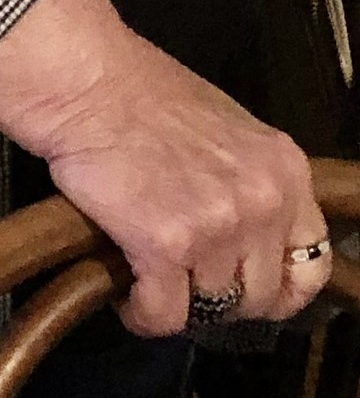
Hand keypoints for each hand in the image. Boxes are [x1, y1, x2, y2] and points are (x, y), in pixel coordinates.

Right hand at [0, 0, 330, 337]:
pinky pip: (163, 315)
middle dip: (221, 297)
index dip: (280, 290)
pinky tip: (125, 291)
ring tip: (148, 276)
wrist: (87, 82)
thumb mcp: (230, 133)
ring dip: (176, 301)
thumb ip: (251, 184)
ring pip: (209, 310)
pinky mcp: (166, 246)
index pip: (311, 266)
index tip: (249, 292)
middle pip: (260, 297)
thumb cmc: (145, 96)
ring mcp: (218, 226)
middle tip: (185, 279)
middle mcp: (263, 202)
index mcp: (285, 171)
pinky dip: (141, 313)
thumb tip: (250, 243)